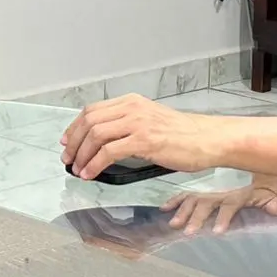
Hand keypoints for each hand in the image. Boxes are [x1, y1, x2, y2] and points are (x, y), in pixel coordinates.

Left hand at [60, 94, 217, 180]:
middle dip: (74, 143)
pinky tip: (91, 174)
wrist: (208, 139)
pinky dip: (95, 164)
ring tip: (78, 170)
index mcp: (132, 103)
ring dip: (82, 155)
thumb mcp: (151, 121)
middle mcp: (132, 108)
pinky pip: (109, 152)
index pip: (92, 111)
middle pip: (89, 121)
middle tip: (69, 159)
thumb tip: (103, 143)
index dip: (75, 127)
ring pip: (96, 135)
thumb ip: (128, 126)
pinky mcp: (145, 141)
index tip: (68, 142)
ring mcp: (138, 123)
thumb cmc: (184, 135)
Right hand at [161, 181, 276, 235]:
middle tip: (189, 231)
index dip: (224, 218)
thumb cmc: (270, 178)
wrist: (263, 158)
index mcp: (239, 194)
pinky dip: (175, 199)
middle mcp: (222, 190)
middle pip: (206, 204)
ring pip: (193, 199)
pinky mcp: (205, 186)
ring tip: (174, 223)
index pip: (229, 206)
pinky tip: (165, 207)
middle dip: (197, 217)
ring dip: (183, 211)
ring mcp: (211, 188)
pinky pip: (187, 192)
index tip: (217, 231)